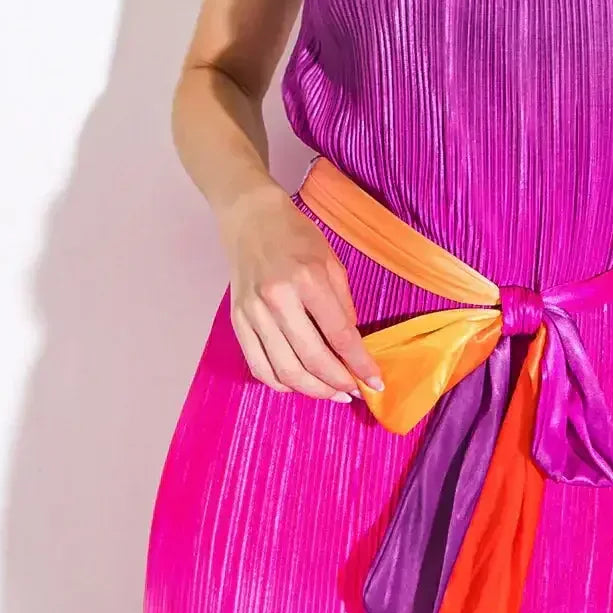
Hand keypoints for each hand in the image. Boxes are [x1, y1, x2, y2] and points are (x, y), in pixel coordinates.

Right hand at [216, 181, 384, 400]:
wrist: (251, 218)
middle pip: (312, 359)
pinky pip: (258, 366)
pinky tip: (298, 385)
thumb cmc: (296, 236)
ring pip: (284, 371)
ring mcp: (253, 313)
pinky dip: (280, 384)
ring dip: (312, 390)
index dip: (360, 364)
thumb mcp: (332, 263)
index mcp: (308, 279)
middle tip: (352, 391)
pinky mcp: (237, 321)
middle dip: (337, 383)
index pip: (340, 335)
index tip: (375, 382)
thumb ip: (343, 306)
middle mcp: (278, 299)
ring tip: (330, 393)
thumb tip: (352, 347)